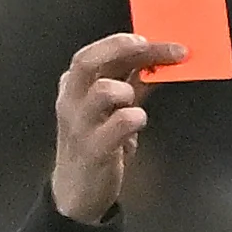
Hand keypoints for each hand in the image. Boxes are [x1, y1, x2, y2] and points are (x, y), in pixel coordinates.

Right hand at [51, 33, 182, 222]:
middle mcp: (71, 100)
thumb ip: (132, 85)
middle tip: (148, 46)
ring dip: (127, 89)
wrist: (77, 192)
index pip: (96, 54)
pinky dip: (134, 118)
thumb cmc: (96, 144)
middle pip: (87, 61)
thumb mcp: (112, 109)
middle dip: (120, 48)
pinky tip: (138, 123)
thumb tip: (160, 61)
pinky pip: (117, 125)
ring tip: (134, 103)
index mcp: (74, 86)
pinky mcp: (94, 149)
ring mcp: (80, 125)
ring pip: (102, 91)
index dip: (124, 42)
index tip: (154, 39)